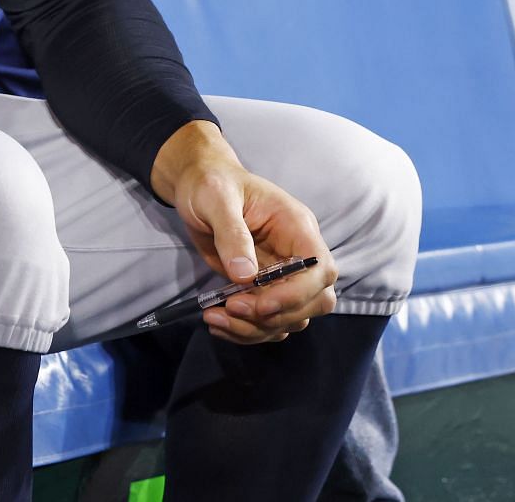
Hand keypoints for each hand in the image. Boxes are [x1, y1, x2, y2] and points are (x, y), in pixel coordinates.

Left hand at [150, 121, 336, 344]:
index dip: (297, 294)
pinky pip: (268, 322)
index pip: (319, 269)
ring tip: (214, 319)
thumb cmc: (211, 183)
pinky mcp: (263, 290)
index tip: (260, 305)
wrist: (195, 186)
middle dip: (275, 315)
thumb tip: (244, 276)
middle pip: (314, 301)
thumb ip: (232, 234)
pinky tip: (216, 323)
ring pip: (291, 318)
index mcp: (297, 227)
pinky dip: (246, 331)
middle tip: (231, 309)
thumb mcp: (216, 197)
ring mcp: (282, 275)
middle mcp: (297, 254)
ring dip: (256, 329)